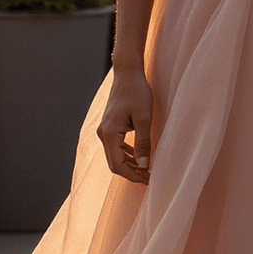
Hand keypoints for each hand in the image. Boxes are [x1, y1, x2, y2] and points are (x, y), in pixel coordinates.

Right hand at [97, 61, 153, 182]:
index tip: (148, 179)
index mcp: (110, 133)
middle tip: (149, 177)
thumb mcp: (144, 119)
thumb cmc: (137, 93)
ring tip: (146, 169)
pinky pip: (115, 147)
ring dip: (129, 165)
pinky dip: (126, 155)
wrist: (127, 74)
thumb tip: (144, 166)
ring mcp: (104, 130)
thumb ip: (143, 143)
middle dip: (131, 173)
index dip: (133, 175)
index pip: (118, 165)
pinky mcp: (109, 126)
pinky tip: (138, 157)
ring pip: (114, 156)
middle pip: (114, 164)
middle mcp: (103, 134)